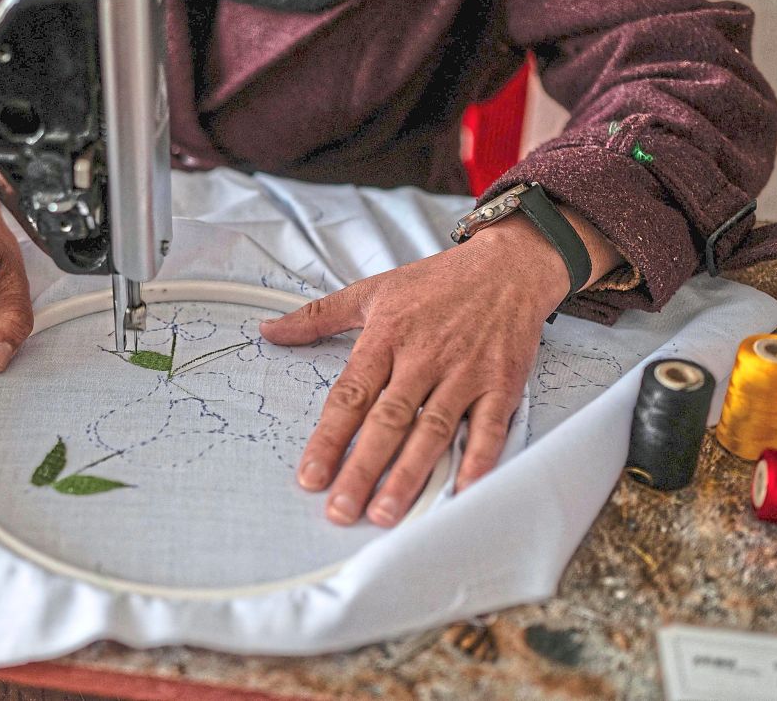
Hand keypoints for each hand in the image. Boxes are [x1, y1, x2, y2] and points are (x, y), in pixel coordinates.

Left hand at [261, 210, 621, 526]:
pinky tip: (461, 491)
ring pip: (433, 430)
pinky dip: (478, 460)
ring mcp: (465, 372)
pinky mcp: (502, 382)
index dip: (329, 438)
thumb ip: (316, 316)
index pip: (350, 395)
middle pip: (388, 420)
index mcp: (386, 337)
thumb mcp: (371, 291)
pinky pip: (489, 426)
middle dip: (362, 468)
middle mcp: (423, 358)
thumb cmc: (436, 282)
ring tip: (386, 512)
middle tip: (341, 509)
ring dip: (409, 474)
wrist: (508, 265)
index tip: (311, 476)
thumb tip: (268, 330)